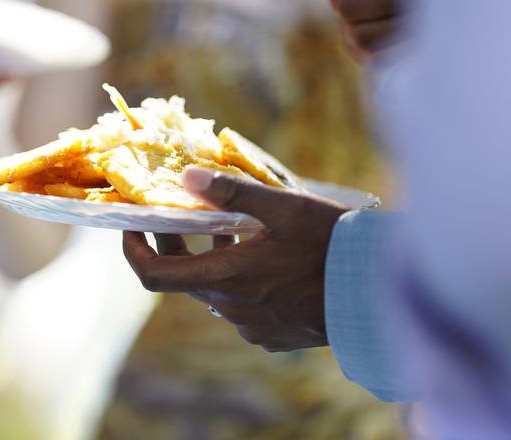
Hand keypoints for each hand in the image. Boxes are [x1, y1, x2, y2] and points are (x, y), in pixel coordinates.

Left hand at [122, 166, 348, 351]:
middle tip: (181, 212)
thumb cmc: (332, 246)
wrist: (380, 296)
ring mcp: (253, 326)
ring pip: (217, 289)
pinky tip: (267, 257)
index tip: (130, 226)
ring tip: (236, 227)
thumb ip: (232, 192)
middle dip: (179, 243)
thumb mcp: (283, 208)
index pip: (155, 274)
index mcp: (225, 278)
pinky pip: (244, 306)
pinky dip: (242, 280)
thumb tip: (186, 175)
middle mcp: (232, 308)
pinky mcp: (275, 335)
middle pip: (186, 276)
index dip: (135, 250)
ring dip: (216, 259)